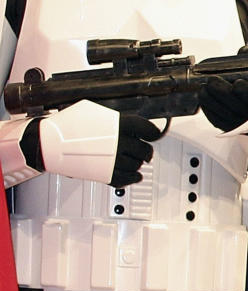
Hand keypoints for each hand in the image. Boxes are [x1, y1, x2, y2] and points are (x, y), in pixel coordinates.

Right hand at [23, 102, 161, 186]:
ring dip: (137, 163)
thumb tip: (128, 122)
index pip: (148, 129)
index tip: (154, 135)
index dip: (154, 133)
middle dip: (146, 151)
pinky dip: (132, 178)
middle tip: (145, 152)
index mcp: (120, 124)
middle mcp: (120, 142)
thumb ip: (115, 117)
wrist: (49, 143)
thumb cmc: (67, 124)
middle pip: (144, 149)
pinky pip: (125, 179)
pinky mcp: (104, 174)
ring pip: (136, 165)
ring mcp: (113, 159)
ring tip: (135, 161)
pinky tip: (136, 176)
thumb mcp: (94, 110)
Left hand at [198, 77, 247, 133]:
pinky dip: (208, 110)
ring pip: (223, 114)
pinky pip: (217, 121)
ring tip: (203, 88)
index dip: (245, 91)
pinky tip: (204, 101)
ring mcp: (242, 125)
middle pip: (235, 106)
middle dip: (221, 92)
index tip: (238, 82)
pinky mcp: (231, 129)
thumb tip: (245, 52)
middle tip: (212, 80)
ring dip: (210, 100)